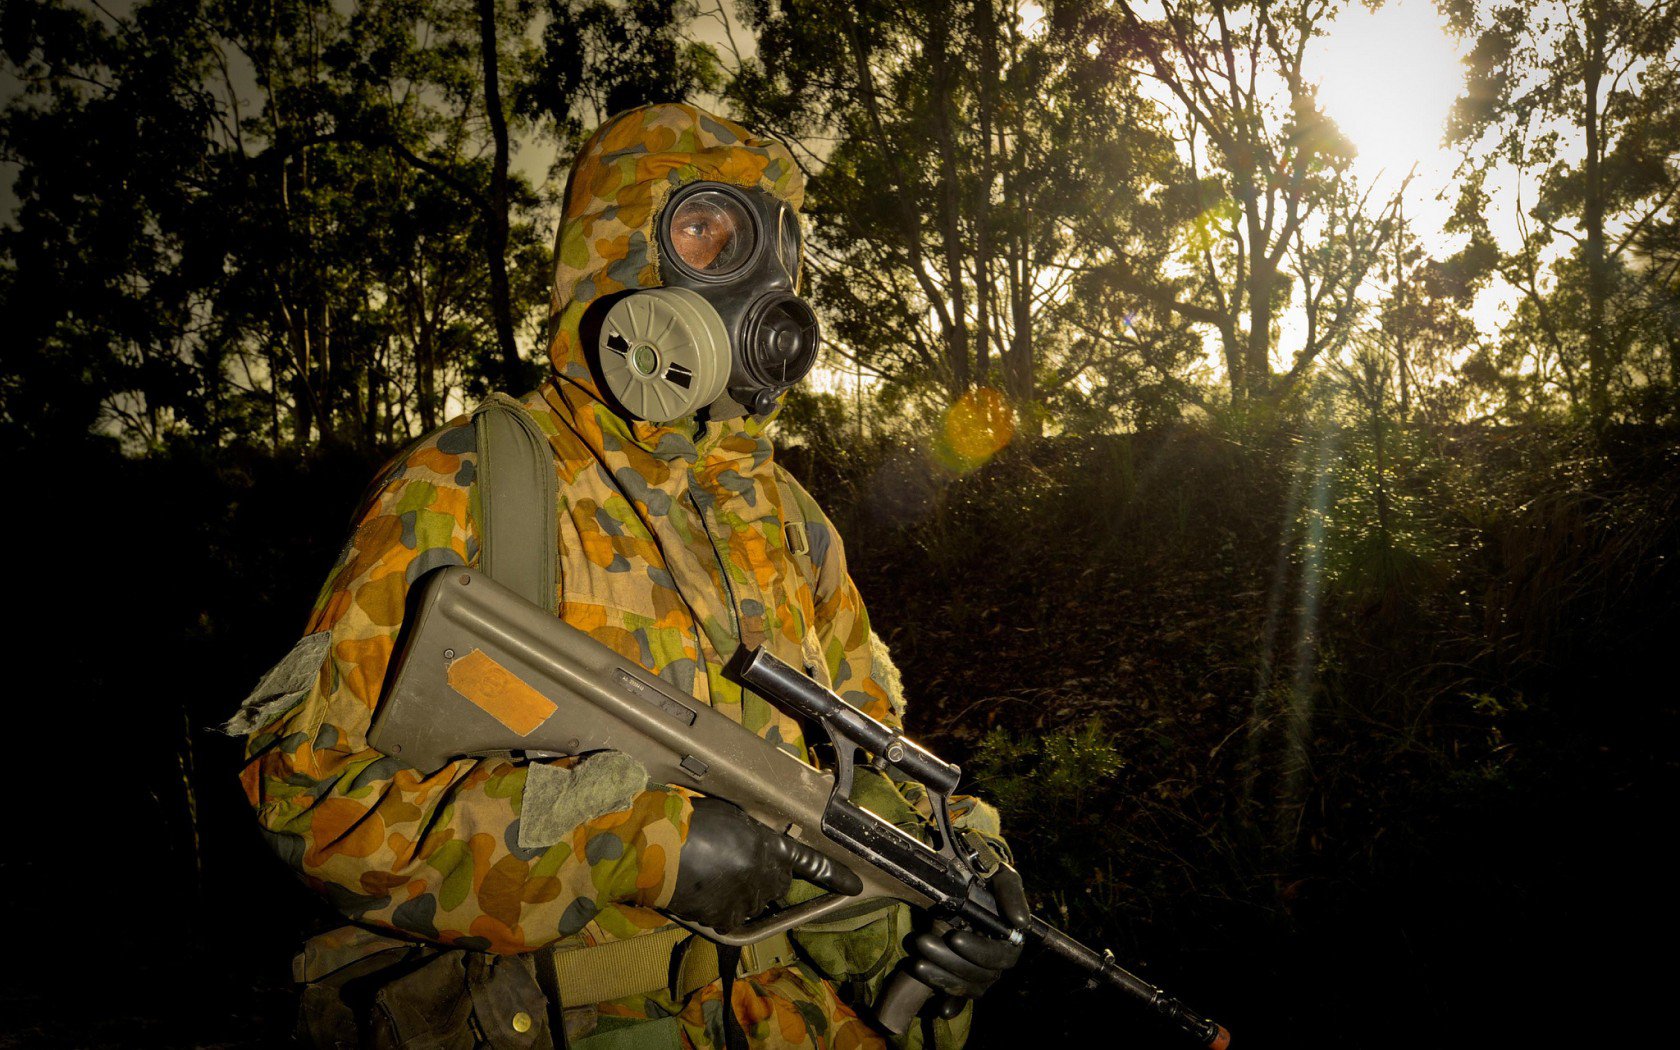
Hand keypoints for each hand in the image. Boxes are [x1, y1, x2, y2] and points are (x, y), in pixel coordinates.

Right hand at [668, 796, 861, 930]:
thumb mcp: (733, 818)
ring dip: (742, 891)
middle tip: (736, 862)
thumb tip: (759, 847)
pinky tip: (704, 890)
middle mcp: (764, 876)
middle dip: (765, 875)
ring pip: (755, 900)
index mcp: (769, 846)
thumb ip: (756, 835)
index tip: (854, 887)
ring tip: (711, 873)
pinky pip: (733, 916)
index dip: (834, 875)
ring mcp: (745, 899)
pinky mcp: (725, 918)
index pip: (809, 862)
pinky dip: (722, 907)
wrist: (656, 847)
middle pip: (778, 883)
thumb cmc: (691, 823)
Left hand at [906, 864, 1029, 1018]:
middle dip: (949, 961)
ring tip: (917, 962)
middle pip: (980, 974)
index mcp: (1009, 940)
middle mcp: (996, 961)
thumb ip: (1011, 894)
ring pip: (967, 986)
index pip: (1000, 956)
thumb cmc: (987, 879)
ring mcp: (979, 971)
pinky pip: (961, 998)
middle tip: (922, 942)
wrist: (966, 880)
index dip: (979, 951)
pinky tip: (941, 1009)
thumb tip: (1020, 923)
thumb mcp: (1001, 877)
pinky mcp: (962, 977)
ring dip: (941, 977)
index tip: (954, 938)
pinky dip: (953, 1005)